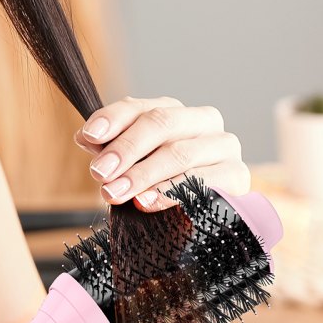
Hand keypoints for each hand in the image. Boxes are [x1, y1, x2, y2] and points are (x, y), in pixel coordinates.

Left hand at [72, 96, 249, 211]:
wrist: (206, 215)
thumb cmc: (163, 183)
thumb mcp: (133, 164)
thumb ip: (110, 148)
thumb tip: (85, 137)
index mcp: (172, 110)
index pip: (138, 106)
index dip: (112, 119)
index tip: (90, 136)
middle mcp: (201, 120)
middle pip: (160, 123)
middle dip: (125, 148)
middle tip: (100, 173)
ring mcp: (223, 145)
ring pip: (179, 153)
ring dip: (143, 174)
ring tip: (117, 192)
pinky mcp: (237, 174)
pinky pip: (203, 181)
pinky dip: (171, 192)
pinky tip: (148, 202)